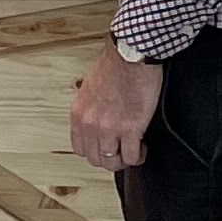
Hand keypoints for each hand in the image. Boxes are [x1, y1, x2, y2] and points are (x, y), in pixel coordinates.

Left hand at [70, 41, 163, 172]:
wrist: (130, 58)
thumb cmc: (114, 68)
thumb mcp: (89, 90)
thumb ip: (90, 109)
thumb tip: (96, 120)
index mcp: (78, 114)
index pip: (79, 148)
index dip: (95, 152)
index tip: (105, 149)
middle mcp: (89, 123)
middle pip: (95, 159)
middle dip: (110, 159)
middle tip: (121, 153)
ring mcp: (108, 128)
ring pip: (112, 162)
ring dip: (125, 159)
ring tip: (134, 150)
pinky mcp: (130, 129)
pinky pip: (131, 156)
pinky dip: (138, 156)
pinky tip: (142, 147)